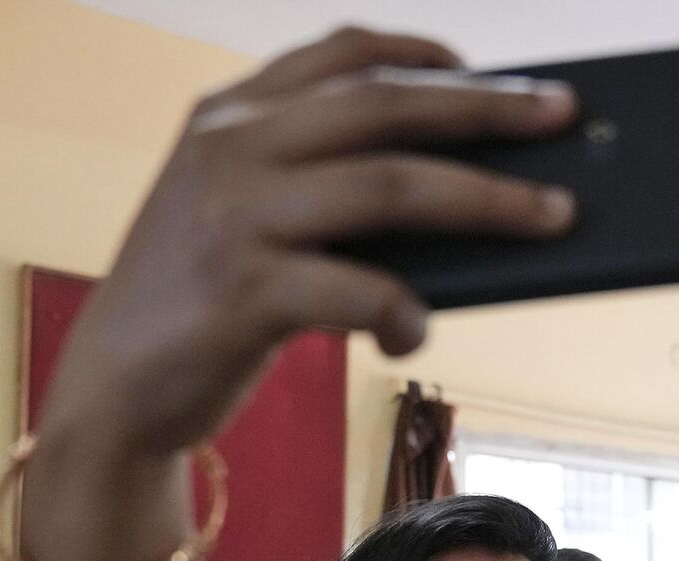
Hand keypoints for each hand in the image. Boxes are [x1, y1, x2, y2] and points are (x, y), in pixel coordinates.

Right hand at [38, 26, 578, 458]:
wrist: (115, 389)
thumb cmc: (203, 302)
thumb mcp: (246, 216)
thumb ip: (320, 185)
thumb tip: (464, 194)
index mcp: (231, 116)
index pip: (343, 56)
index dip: (424, 54)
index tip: (488, 71)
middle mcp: (231, 149)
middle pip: (387, 108)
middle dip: (488, 109)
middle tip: (563, 115)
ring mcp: (236, 216)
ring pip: (391, 187)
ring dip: (488, 200)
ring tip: (556, 216)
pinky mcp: (244, 291)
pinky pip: (361, 288)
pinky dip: (407, 311)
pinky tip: (416, 330)